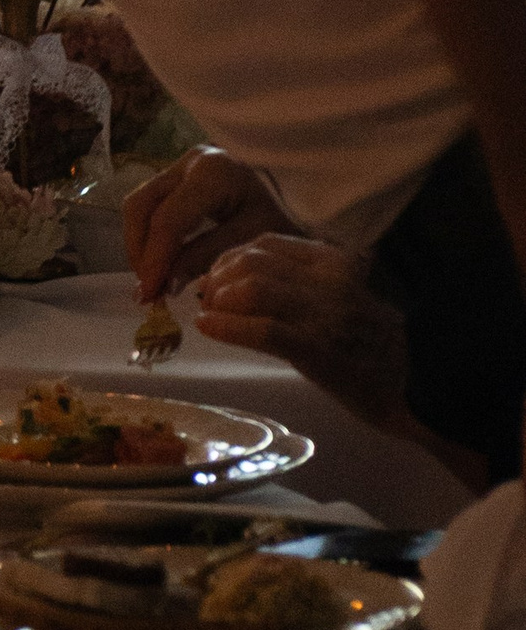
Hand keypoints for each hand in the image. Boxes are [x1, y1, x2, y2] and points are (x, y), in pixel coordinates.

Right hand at [121, 145, 291, 298]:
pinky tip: (159, 265)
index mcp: (214, 172)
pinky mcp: (177, 177)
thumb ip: (204, 258)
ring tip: (153, 280)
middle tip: (148, 290)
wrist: (299, 203)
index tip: (151, 294)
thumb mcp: (248, 242)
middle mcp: (191, 161)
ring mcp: (181, 166)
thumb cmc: (279, 222)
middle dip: (140, 252)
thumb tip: (164, 284)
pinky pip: (149, 207)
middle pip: (142, 206)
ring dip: (140, 246)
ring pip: (139, 206)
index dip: (155, 259)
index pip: (169, 219)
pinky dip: (149, 238)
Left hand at [191, 232, 411, 431]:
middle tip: (208, 298)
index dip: (230, 257)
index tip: (216, 276)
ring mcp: (325, 314)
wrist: (420, 386)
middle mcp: (330, 280)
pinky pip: (262, 330)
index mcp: (335, 262)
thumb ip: (301, 281)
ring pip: (253, 289)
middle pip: (252, 262)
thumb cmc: (375, 345)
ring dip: (219, 301)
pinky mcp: (320, 350)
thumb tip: (236, 277)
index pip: (266, 243)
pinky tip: (208, 328)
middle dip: (219, 278)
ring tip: (210, 314)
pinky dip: (227, 327)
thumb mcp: (343, 297)